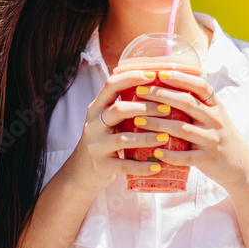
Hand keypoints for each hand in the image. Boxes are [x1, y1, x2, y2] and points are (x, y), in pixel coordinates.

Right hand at [71, 70, 173, 192]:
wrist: (80, 172)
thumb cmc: (104, 141)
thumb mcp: (108, 120)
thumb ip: (124, 106)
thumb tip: (158, 88)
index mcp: (96, 108)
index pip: (111, 85)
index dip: (131, 78)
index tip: (153, 75)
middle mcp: (93, 124)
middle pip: (119, 110)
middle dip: (145, 108)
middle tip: (167, 109)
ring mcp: (95, 146)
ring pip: (123, 139)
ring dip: (147, 137)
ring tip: (166, 137)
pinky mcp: (100, 166)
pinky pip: (124, 166)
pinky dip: (142, 166)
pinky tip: (157, 166)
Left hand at [130, 70, 248, 189]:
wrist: (242, 167)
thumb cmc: (221, 138)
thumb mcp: (215, 117)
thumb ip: (198, 104)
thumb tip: (168, 87)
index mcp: (216, 107)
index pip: (200, 87)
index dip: (180, 78)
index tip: (160, 73)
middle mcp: (215, 120)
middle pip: (186, 103)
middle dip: (161, 96)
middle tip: (139, 92)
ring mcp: (212, 140)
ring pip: (182, 129)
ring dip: (158, 124)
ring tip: (138, 120)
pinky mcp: (208, 159)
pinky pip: (186, 157)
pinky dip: (170, 155)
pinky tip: (155, 152)